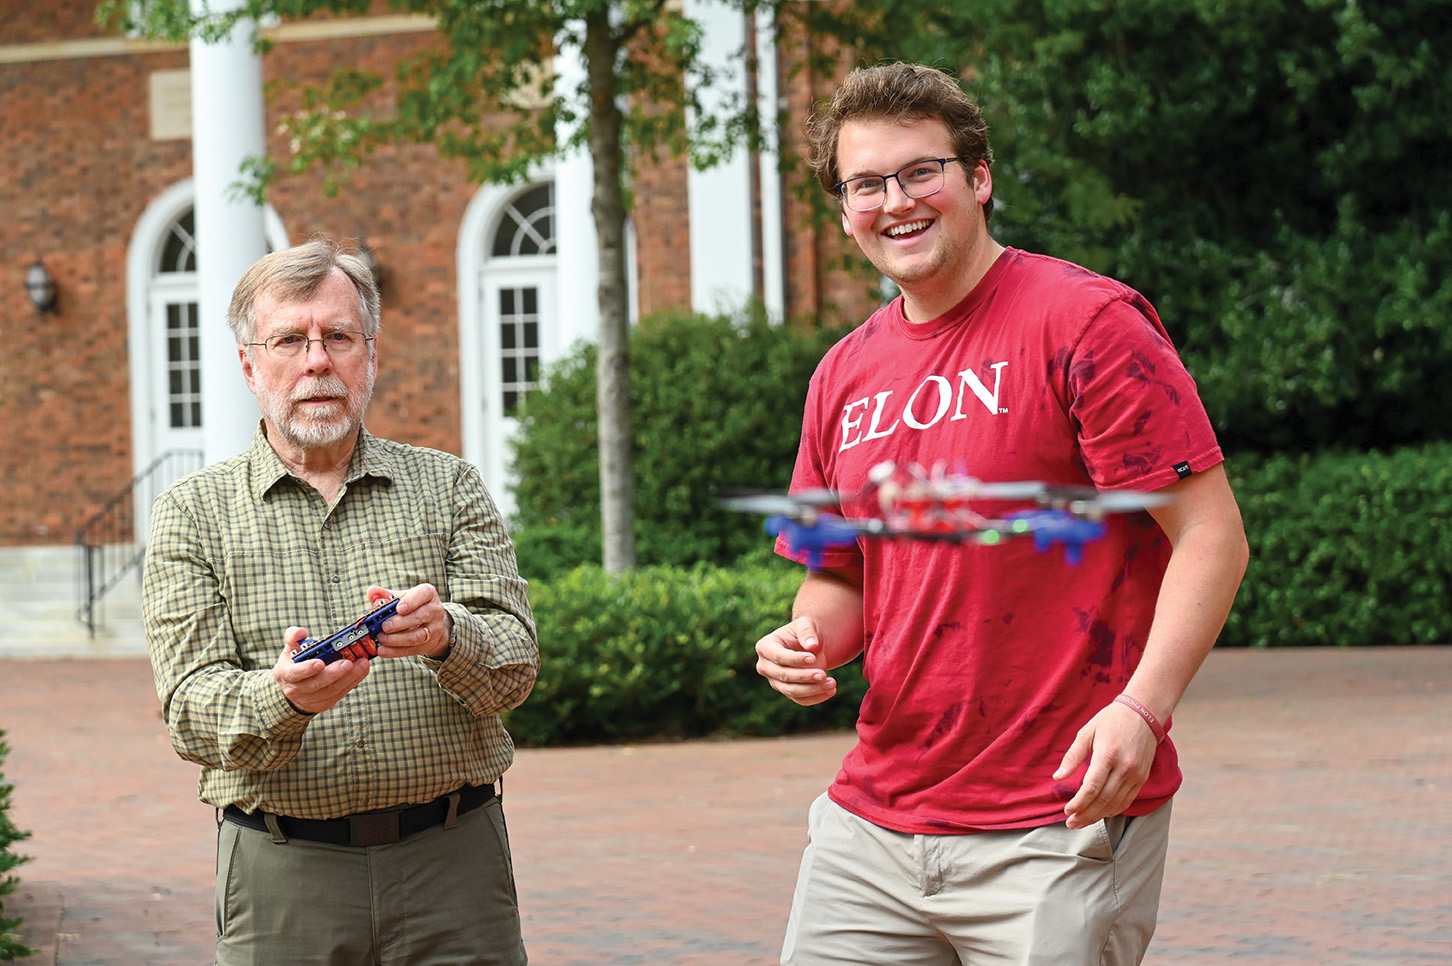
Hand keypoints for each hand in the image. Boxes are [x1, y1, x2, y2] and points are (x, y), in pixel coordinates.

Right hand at [273, 626, 370, 714]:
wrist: (294, 686)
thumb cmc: (294, 663)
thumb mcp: (290, 649)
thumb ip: (293, 637)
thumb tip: (301, 631)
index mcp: (286, 674)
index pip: (295, 673)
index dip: (307, 669)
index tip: (320, 663)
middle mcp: (296, 690)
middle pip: (317, 684)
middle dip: (334, 673)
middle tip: (348, 663)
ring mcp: (310, 699)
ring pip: (332, 690)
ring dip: (350, 677)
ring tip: (362, 663)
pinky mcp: (324, 703)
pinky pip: (340, 693)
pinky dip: (353, 681)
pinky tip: (361, 670)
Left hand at [373, 583, 452, 659]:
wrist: (433, 623)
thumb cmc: (414, 607)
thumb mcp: (404, 597)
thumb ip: (387, 595)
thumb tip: (371, 592)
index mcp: (428, 594)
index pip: (423, 594)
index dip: (411, 601)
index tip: (398, 608)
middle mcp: (434, 610)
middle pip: (420, 616)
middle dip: (400, 623)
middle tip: (384, 626)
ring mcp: (434, 629)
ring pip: (417, 636)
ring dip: (396, 639)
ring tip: (381, 638)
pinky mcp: (428, 644)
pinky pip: (412, 650)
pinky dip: (396, 651)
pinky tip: (383, 650)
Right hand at [755, 617, 837, 705]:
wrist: (810, 645)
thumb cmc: (804, 632)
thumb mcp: (806, 624)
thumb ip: (807, 631)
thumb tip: (811, 645)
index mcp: (765, 647)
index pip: (778, 656)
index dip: (795, 659)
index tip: (813, 658)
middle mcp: (765, 666)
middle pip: (783, 675)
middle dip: (804, 676)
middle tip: (824, 675)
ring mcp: (775, 681)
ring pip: (791, 691)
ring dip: (812, 689)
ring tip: (831, 683)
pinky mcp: (787, 691)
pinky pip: (800, 699)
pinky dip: (816, 697)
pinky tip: (831, 690)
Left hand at [1054, 700, 1159, 828]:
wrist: (1144, 714)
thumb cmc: (1110, 720)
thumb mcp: (1087, 732)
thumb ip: (1072, 757)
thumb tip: (1057, 778)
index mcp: (1108, 755)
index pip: (1092, 788)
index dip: (1079, 803)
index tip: (1067, 811)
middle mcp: (1124, 768)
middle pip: (1104, 800)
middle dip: (1085, 815)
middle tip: (1070, 823)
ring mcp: (1136, 775)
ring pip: (1116, 804)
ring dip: (1097, 816)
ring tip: (1081, 822)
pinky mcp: (1142, 778)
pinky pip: (1127, 800)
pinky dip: (1112, 810)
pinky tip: (1099, 814)